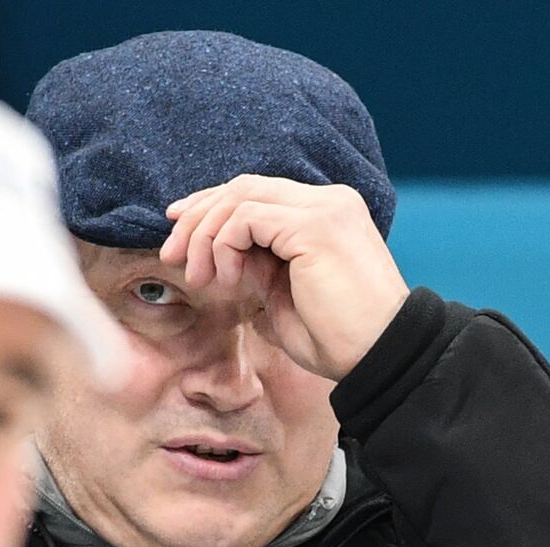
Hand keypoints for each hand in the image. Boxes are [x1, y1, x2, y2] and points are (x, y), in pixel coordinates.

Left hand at [160, 175, 410, 381]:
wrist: (378, 357)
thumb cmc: (336, 338)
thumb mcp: (284, 296)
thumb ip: (260, 267)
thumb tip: (226, 255)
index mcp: (325, 214)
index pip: (256, 192)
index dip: (211, 205)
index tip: (178, 229)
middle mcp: (327, 201)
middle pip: (242, 186)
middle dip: (197, 217)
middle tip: (171, 255)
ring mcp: (323, 209)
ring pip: (239, 197)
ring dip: (205, 236)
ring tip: (198, 278)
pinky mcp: (314, 226)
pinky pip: (246, 219)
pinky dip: (224, 247)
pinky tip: (230, 280)